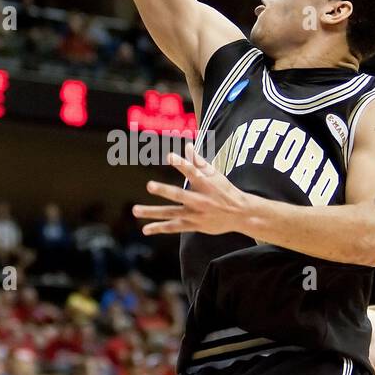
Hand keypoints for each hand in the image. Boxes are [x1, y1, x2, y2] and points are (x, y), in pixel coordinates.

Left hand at [132, 142, 250, 236]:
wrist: (240, 214)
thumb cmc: (225, 190)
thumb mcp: (215, 174)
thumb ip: (199, 161)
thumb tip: (187, 145)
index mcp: (206, 184)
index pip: (193, 172)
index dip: (182, 164)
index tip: (170, 156)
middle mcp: (200, 200)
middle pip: (180, 195)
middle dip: (164, 190)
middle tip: (149, 185)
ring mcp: (195, 214)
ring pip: (171, 213)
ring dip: (153, 212)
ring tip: (135, 210)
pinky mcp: (193, 225)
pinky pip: (173, 227)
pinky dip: (159, 228)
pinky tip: (145, 229)